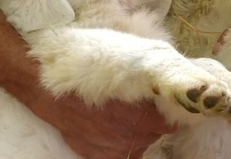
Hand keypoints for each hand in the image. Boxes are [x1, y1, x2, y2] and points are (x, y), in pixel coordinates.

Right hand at [30, 92, 175, 158]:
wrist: (61, 99)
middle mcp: (136, 136)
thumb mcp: (122, 78)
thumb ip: (144, 88)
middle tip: (138, 112)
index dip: (166, 114)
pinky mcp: (105, 158)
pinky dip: (122, 146)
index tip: (161, 108)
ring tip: (122, 123)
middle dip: (150, 123)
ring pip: (141, 144)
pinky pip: (125, 155)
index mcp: (144, 115)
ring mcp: (120, 149)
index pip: (169, 122)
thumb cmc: (92, 83)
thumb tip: (158, 89)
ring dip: (137, 135)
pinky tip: (113, 135)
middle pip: (155, 133)